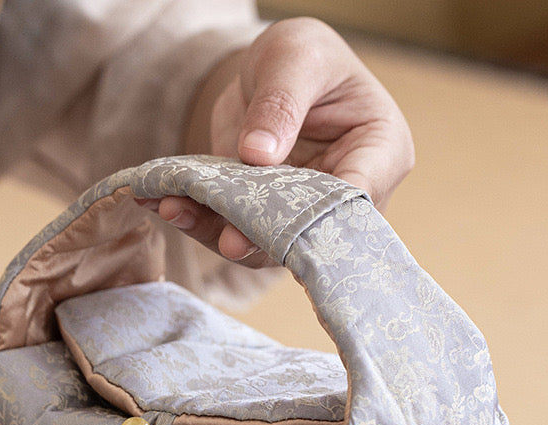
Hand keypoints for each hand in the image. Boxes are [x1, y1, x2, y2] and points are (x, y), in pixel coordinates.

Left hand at [149, 17, 413, 266]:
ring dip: (220, 234)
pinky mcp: (266, 218)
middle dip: (263, 238)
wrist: (271, 72)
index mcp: (380, 152)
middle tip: (225, 239)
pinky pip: (237, 232)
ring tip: (176, 208)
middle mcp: (347, 194)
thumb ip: (281, 102)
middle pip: (311, 233)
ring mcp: (305, 213)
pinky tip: (167, 203)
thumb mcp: (296, 57)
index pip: (356, 198)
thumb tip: (258, 155)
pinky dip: (202, 222)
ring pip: (268, 245)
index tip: (276, 225)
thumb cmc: (303, 56)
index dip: (319, 219)